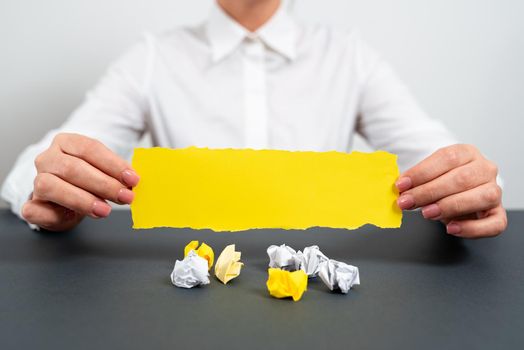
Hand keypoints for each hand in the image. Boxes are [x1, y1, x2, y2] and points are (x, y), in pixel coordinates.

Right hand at [21, 133, 139, 230]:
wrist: (64, 202)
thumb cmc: (85, 182)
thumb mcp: (103, 172)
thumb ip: (116, 174)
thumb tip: (133, 182)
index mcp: (66, 143)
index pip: (89, 148)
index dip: (113, 164)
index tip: (132, 179)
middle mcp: (48, 159)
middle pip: (73, 167)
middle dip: (103, 184)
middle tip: (125, 196)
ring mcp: (36, 181)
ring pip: (52, 186)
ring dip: (82, 199)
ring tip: (105, 210)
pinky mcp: (31, 205)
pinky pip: (36, 210)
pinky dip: (55, 215)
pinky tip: (72, 217)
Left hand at [395, 144, 506, 237]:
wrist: (459, 195)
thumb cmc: (442, 184)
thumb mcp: (429, 177)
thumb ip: (417, 181)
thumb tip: (399, 189)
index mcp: (467, 153)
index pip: (447, 157)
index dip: (422, 172)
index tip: (401, 185)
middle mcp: (485, 169)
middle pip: (461, 178)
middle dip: (429, 192)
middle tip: (407, 202)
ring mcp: (495, 191)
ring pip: (482, 197)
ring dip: (450, 206)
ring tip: (426, 213)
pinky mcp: (499, 214)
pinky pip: (494, 224)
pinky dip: (472, 228)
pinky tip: (452, 228)